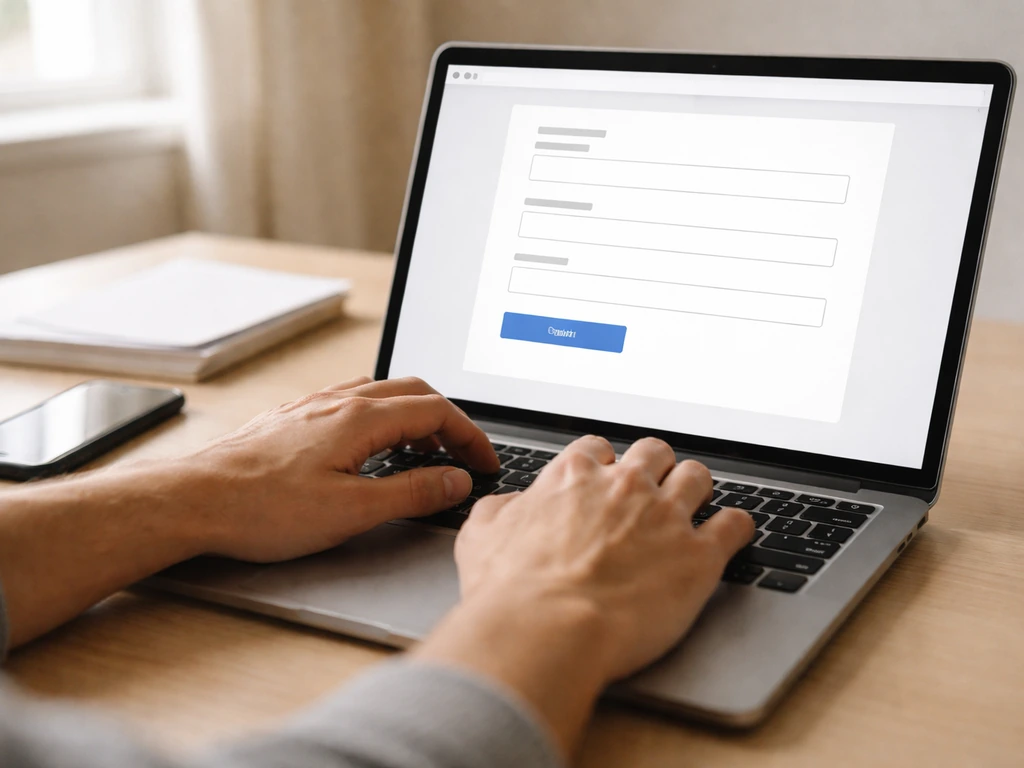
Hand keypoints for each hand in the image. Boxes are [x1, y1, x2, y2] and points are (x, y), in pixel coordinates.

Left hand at [183, 376, 497, 561]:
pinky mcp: (293, 418)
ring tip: (426, 448)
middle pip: (413, 391)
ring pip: (381, 392)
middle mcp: (338, 401)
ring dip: (414, 414)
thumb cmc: (263, 509)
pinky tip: (372, 444)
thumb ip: (411, 492)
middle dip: (448, 419)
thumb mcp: (351, 511)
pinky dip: (382, 416)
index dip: (470, 436)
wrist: (194, 500)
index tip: (485, 462)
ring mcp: (313, 405)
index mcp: (359, 418)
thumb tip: (455, 480)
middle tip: (463, 454)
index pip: (436, 410)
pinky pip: (352, 401)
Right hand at [416, 435, 751, 756]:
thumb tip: (511, 505)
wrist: (545, 631)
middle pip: (654, 452)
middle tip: (651, 489)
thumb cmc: (510, 592)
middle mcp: (624, 487)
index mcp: (574, 477)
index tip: (605, 480)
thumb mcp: (480, 536)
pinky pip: (735, 524)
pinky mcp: (698, 557)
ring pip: (697, 477)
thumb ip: (500, 510)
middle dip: (654, 466)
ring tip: (694, 504)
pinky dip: (736, 526)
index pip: (598, 449)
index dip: (603, 465)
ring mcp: (665, 518)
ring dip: (695, 487)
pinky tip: (732, 533)